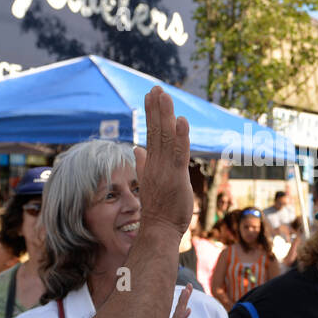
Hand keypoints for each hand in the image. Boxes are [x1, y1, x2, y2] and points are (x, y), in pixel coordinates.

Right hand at [136, 87, 192, 235]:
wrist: (158, 230)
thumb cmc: (159, 209)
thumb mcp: (151, 181)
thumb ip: (143, 164)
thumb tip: (137, 149)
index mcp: (151, 164)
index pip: (151, 134)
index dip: (152, 114)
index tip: (151, 96)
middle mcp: (156, 163)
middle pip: (155, 131)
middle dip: (156, 108)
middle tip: (156, 88)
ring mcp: (164, 170)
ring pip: (165, 138)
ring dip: (165, 115)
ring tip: (163, 95)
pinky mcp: (176, 177)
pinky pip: (178, 154)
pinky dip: (180, 137)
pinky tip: (180, 120)